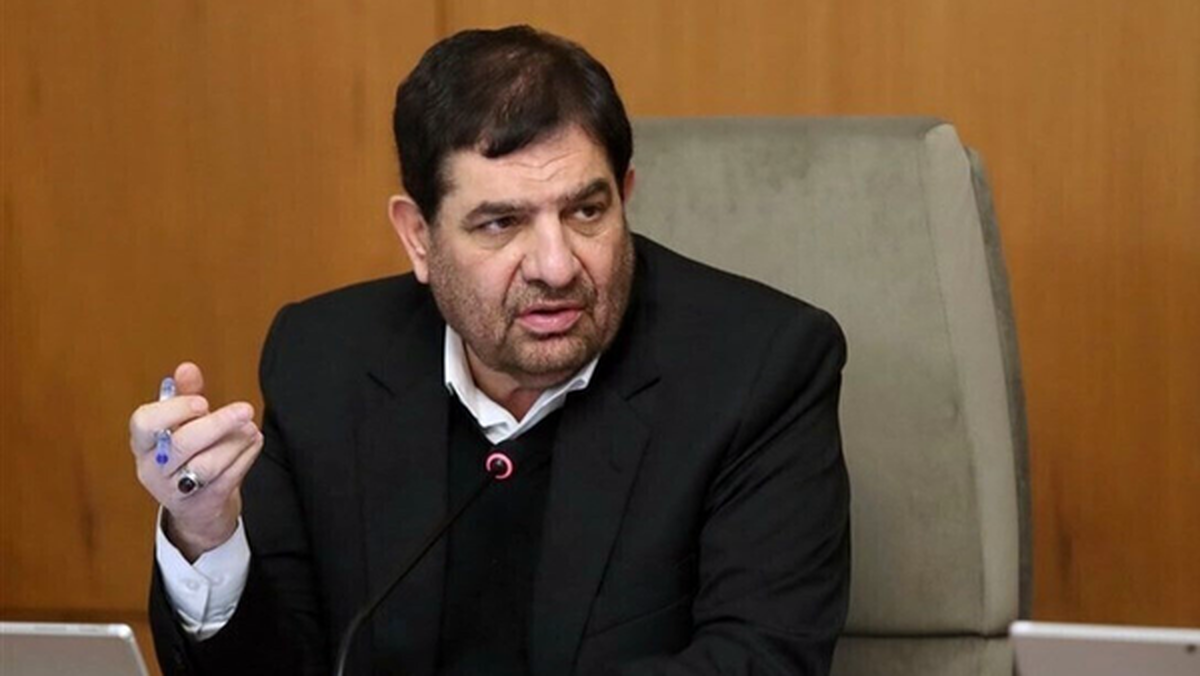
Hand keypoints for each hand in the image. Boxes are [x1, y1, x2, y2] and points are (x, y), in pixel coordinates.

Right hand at [130, 362, 263, 561]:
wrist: (197, 507)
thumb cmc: (189, 455)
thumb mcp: (182, 424)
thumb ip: (185, 395)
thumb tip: (187, 368)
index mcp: (143, 443)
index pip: (144, 423)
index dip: (173, 410)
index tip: (203, 402)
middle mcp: (153, 468)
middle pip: (182, 445)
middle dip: (216, 425)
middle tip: (245, 409)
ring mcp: (176, 490)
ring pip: (207, 465)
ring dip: (235, 442)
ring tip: (251, 427)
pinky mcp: (203, 503)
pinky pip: (227, 479)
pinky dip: (245, 457)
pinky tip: (254, 441)